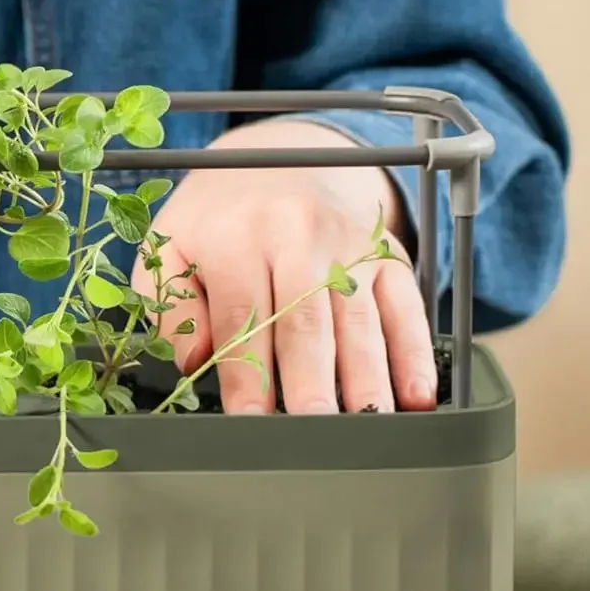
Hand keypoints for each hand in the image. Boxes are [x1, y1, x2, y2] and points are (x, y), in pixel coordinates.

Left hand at [131, 119, 436, 413]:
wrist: (276, 158)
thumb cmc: (215, 219)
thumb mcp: (171, 248)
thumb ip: (174, 305)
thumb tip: (194, 357)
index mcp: (235, 236)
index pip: (243, 315)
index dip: (247, 373)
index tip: (250, 420)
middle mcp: (296, 234)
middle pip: (306, 320)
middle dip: (311, 382)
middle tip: (313, 432)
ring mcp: (348, 243)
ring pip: (359, 319)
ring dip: (367, 379)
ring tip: (368, 427)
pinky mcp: (387, 252)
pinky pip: (406, 305)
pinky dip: (414, 353)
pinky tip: (418, 395)